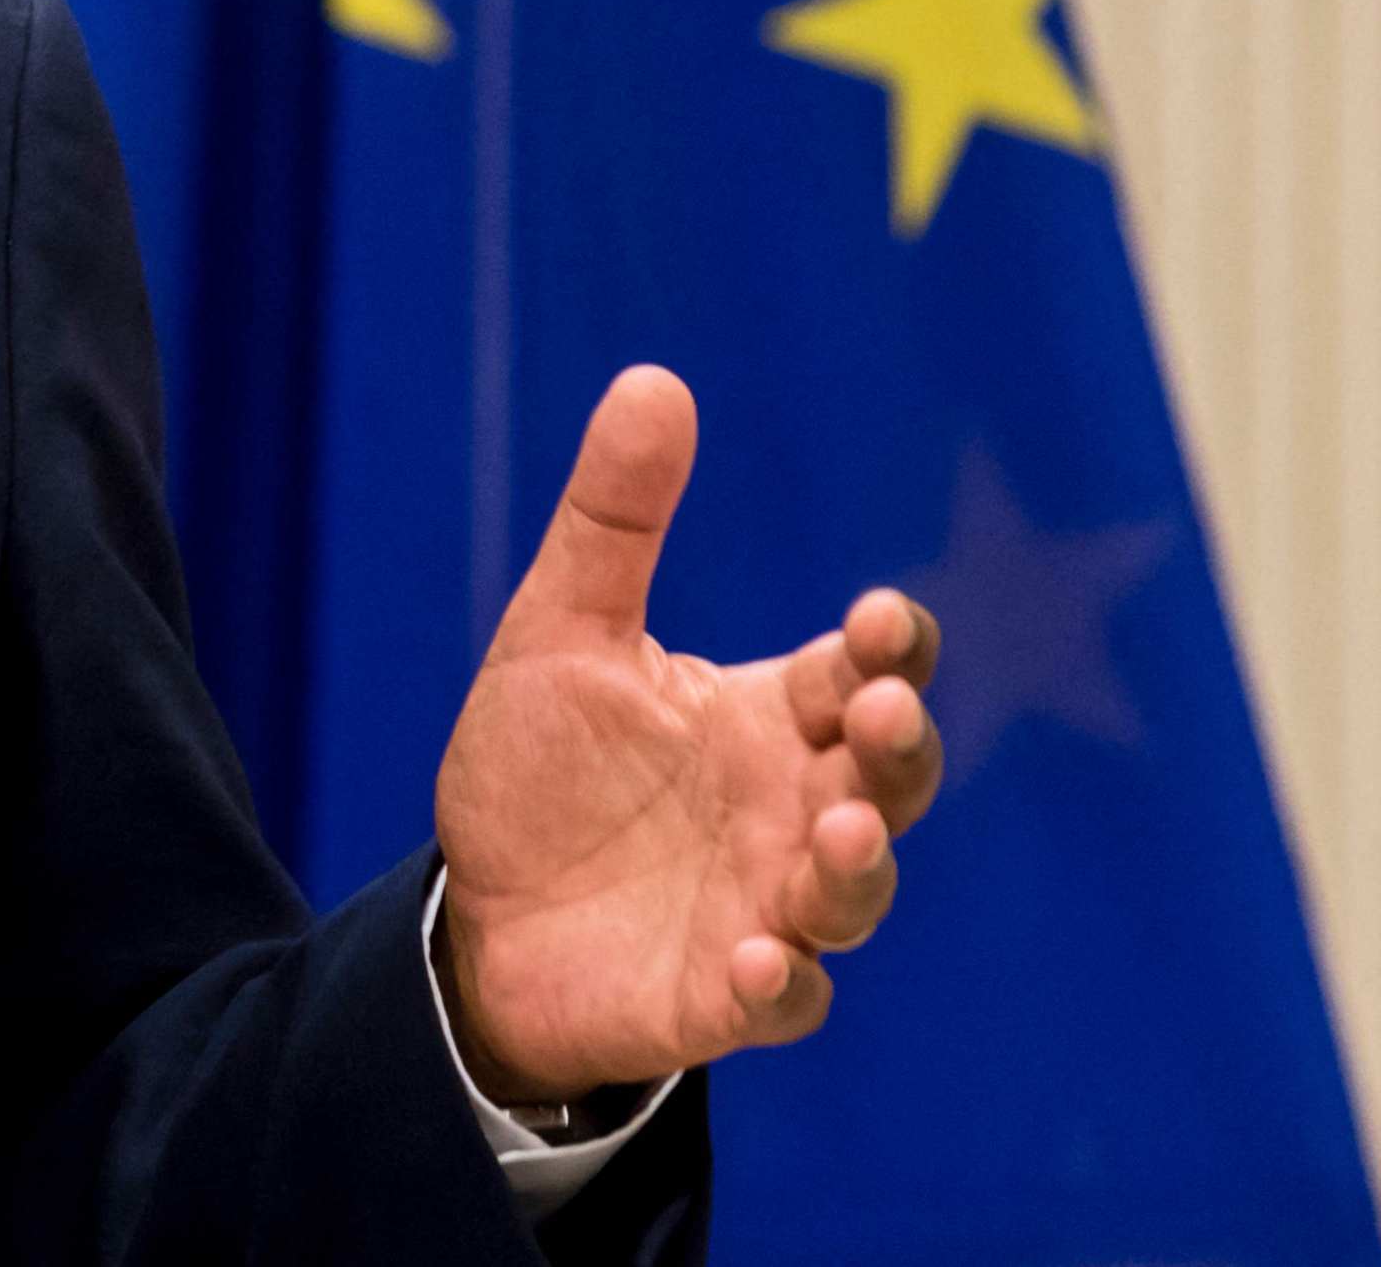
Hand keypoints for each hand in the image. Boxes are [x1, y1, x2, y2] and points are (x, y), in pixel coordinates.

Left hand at [430, 365, 942, 1101]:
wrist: (479, 908)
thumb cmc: (542, 767)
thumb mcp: (563, 630)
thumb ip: (614, 519)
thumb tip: (654, 378)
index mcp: (771, 716)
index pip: (863, 671)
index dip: (890, 647)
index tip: (876, 619)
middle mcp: (792, 809)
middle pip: (892, 779)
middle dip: (901, 747)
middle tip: (877, 713)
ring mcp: (769, 906)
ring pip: (855, 893)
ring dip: (860, 868)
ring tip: (839, 838)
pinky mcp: (723, 994)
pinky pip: (784, 1001)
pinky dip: (781, 985)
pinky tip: (753, 961)